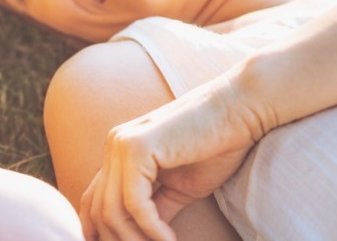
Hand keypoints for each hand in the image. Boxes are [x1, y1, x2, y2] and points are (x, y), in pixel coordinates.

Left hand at [79, 77, 260, 240]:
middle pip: (98, 210)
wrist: (242, 109)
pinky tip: (168, 239)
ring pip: (112, 210)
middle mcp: (114, 145)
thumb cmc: (218, 146)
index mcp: (120, 152)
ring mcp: (121, 144)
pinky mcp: (136, 147)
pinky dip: (151, 228)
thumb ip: (155, 209)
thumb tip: (141, 237)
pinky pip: (134, 202)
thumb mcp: (179, 188)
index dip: (100, 232)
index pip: (93, 201)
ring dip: (136, 239)